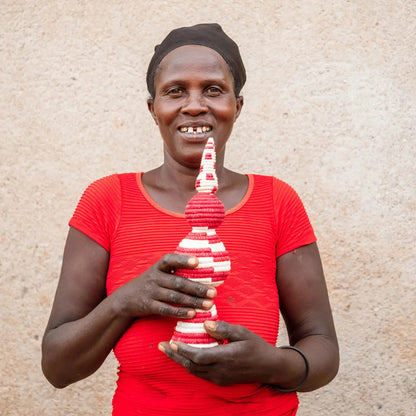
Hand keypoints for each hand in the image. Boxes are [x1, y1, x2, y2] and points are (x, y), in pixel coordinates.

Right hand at [115, 254, 216, 318]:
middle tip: (213, 292)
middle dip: (197, 288)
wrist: (125, 299)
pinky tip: (193, 313)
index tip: (197, 262)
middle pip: (178, 282)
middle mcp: (154, 278)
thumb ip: (175, 270)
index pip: (170, 260)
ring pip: (175, 297)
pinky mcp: (148, 306)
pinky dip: (180, 312)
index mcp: (158, 267)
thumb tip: (204, 271)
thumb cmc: (151, 283)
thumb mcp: (158, 272)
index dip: (183, 260)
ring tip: (209, 304)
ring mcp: (151, 292)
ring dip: (193, 301)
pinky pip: (166, 309)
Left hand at [158, 320, 280, 385]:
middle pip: (191, 365)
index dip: (182, 350)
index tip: (170, 342)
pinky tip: (185, 356)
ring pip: (194, 371)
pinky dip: (190, 365)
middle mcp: (220, 370)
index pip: (198, 356)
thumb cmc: (257, 346)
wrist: (269, 367)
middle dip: (175, 356)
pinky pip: (200, 374)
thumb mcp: (242, 332)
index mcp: (225, 357)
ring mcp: (220, 377)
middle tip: (160, 346)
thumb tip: (205, 324)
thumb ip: (223, 329)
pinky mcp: (221, 380)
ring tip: (168, 350)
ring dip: (180, 361)